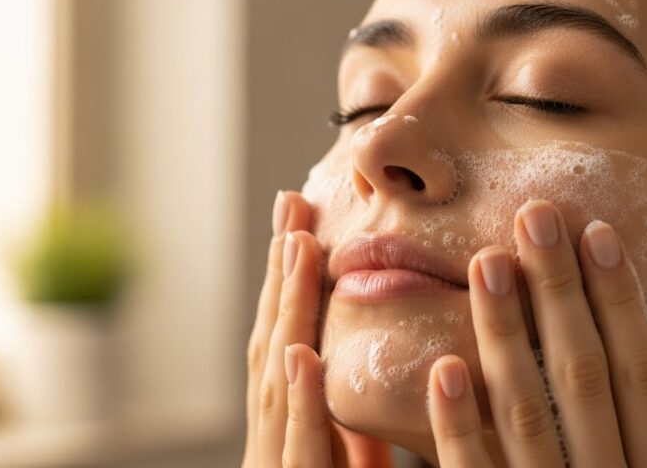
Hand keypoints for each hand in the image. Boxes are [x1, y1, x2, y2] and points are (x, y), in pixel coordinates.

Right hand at [241, 190, 392, 467]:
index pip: (286, 338)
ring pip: (276, 378)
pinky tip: (301, 351)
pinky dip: (300, 397)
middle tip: (293, 204)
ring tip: (298, 247)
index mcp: (288, 421)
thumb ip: (353, 417)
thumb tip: (374, 359)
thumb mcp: (351, 458)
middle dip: (280, 274)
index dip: (288, 279)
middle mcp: (273, 433)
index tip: (300, 218)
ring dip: (287, 311)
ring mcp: (276, 459)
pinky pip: (299, 445)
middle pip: (272, 342)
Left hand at [426, 199, 646, 467]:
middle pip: (585, 380)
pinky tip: (446, 367)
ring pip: (529, 417)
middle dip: (560, 296)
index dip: (622, 303)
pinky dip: (460, 429)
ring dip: (506, 339)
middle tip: (533, 218)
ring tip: (485, 266)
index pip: (644, 376)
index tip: (598, 233)